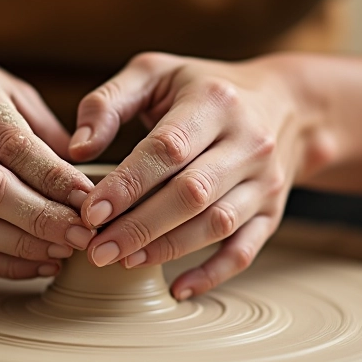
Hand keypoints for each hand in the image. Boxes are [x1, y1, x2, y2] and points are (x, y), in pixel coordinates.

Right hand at [0, 57, 96, 278]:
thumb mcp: (18, 95)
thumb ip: (52, 137)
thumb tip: (90, 188)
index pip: (14, 146)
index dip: (55, 179)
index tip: (90, 201)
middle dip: (42, 219)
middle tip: (82, 236)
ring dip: (23, 247)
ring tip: (64, 252)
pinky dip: (2, 265)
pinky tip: (38, 265)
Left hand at [68, 52, 328, 298]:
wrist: (284, 104)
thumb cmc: (202, 89)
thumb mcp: (154, 73)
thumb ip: (108, 103)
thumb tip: (77, 149)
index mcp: (215, 101)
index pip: (169, 149)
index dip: (128, 184)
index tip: (91, 211)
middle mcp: (247, 142)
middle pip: (192, 193)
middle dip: (140, 226)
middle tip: (97, 249)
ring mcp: (264, 181)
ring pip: (217, 223)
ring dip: (167, 249)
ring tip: (124, 261)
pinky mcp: (271, 212)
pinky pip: (245, 250)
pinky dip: (212, 274)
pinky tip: (177, 288)